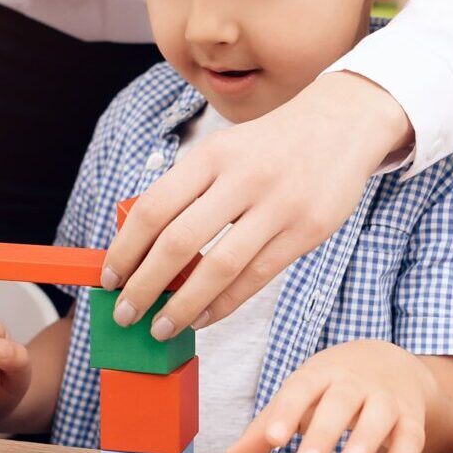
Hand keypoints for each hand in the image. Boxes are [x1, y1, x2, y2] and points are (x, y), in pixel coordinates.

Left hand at [103, 72, 407, 341]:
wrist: (341, 125)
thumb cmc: (270, 146)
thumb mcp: (225, 150)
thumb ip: (190, 190)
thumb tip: (144, 249)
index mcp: (212, 155)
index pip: (154, 208)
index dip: (126, 249)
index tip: (110, 279)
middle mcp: (242, 178)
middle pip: (179, 242)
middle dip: (145, 286)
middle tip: (126, 313)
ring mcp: (277, 206)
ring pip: (218, 268)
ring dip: (182, 306)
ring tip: (160, 328)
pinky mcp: (305, 231)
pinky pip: (255, 278)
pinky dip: (223, 304)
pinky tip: (203, 317)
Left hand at [221, 339, 434, 452]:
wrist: (392, 362)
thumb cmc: (332, 387)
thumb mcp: (299, 397)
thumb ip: (267, 428)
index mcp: (320, 373)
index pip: (301, 388)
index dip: (287, 412)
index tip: (274, 438)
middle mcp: (355, 381)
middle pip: (340, 402)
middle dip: (323, 433)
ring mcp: (387, 398)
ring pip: (380, 416)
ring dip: (366, 440)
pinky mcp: (412, 418)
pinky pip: (410, 440)